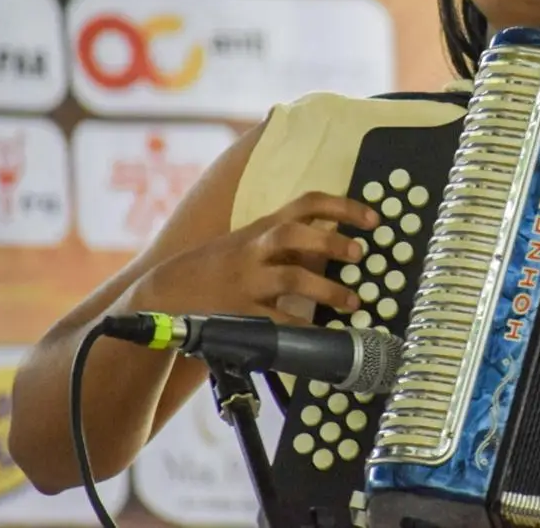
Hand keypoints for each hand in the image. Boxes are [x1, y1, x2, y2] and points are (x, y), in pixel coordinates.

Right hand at [135, 191, 379, 324]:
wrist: (165, 291)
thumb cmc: (219, 266)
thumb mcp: (252, 242)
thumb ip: (290, 242)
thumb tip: (337, 244)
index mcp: (263, 228)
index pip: (306, 204)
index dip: (343, 206)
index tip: (374, 219)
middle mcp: (255, 249)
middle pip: (293, 233)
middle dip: (330, 240)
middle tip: (360, 253)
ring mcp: (246, 281)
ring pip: (290, 278)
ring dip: (327, 289)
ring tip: (353, 301)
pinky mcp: (240, 312)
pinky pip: (276, 321)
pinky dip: (302, 329)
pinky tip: (323, 336)